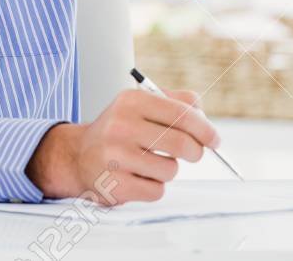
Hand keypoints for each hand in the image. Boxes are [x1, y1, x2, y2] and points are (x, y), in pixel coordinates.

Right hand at [24, 88, 220, 204]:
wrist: (78, 155)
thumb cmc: (119, 130)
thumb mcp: (139, 105)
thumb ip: (175, 103)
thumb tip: (204, 118)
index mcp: (131, 100)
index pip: (182, 113)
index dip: (205, 129)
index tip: (214, 140)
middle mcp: (121, 125)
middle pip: (182, 143)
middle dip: (196, 152)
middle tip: (194, 154)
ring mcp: (116, 155)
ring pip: (170, 170)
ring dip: (168, 170)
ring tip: (150, 163)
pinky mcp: (115, 183)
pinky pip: (156, 190)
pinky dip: (154, 187)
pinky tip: (138, 177)